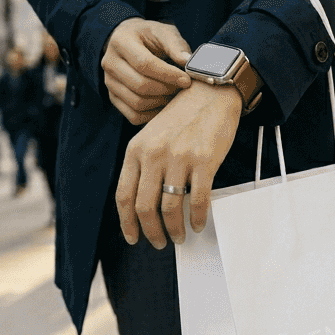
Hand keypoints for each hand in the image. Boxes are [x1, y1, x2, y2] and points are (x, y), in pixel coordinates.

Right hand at [102, 18, 193, 124]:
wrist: (129, 41)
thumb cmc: (149, 36)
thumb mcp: (163, 32)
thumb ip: (176, 45)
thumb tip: (188, 62)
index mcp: (120, 42)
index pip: (144, 64)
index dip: (168, 75)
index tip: (186, 80)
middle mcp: (109, 63)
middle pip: (140, 85)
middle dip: (166, 89)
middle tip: (183, 87)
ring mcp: (109, 83)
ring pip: (137, 103)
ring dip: (161, 102)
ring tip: (174, 94)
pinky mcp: (113, 98)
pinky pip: (134, 116)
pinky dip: (153, 114)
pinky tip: (164, 103)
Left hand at [115, 81, 241, 248]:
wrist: (210, 92)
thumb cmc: (181, 116)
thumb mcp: (151, 136)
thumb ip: (143, 165)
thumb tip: (143, 205)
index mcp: (136, 150)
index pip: (123, 196)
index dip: (127, 223)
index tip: (133, 238)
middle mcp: (153, 155)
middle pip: (144, 207)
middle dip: (151, 232)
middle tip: (159, 242)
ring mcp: (179, 158)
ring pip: (170, 208)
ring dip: (175, 230)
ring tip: (180, 237)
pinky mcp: (204, 161)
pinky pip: (198, 200)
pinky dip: (198, 218)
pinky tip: (198, 224)